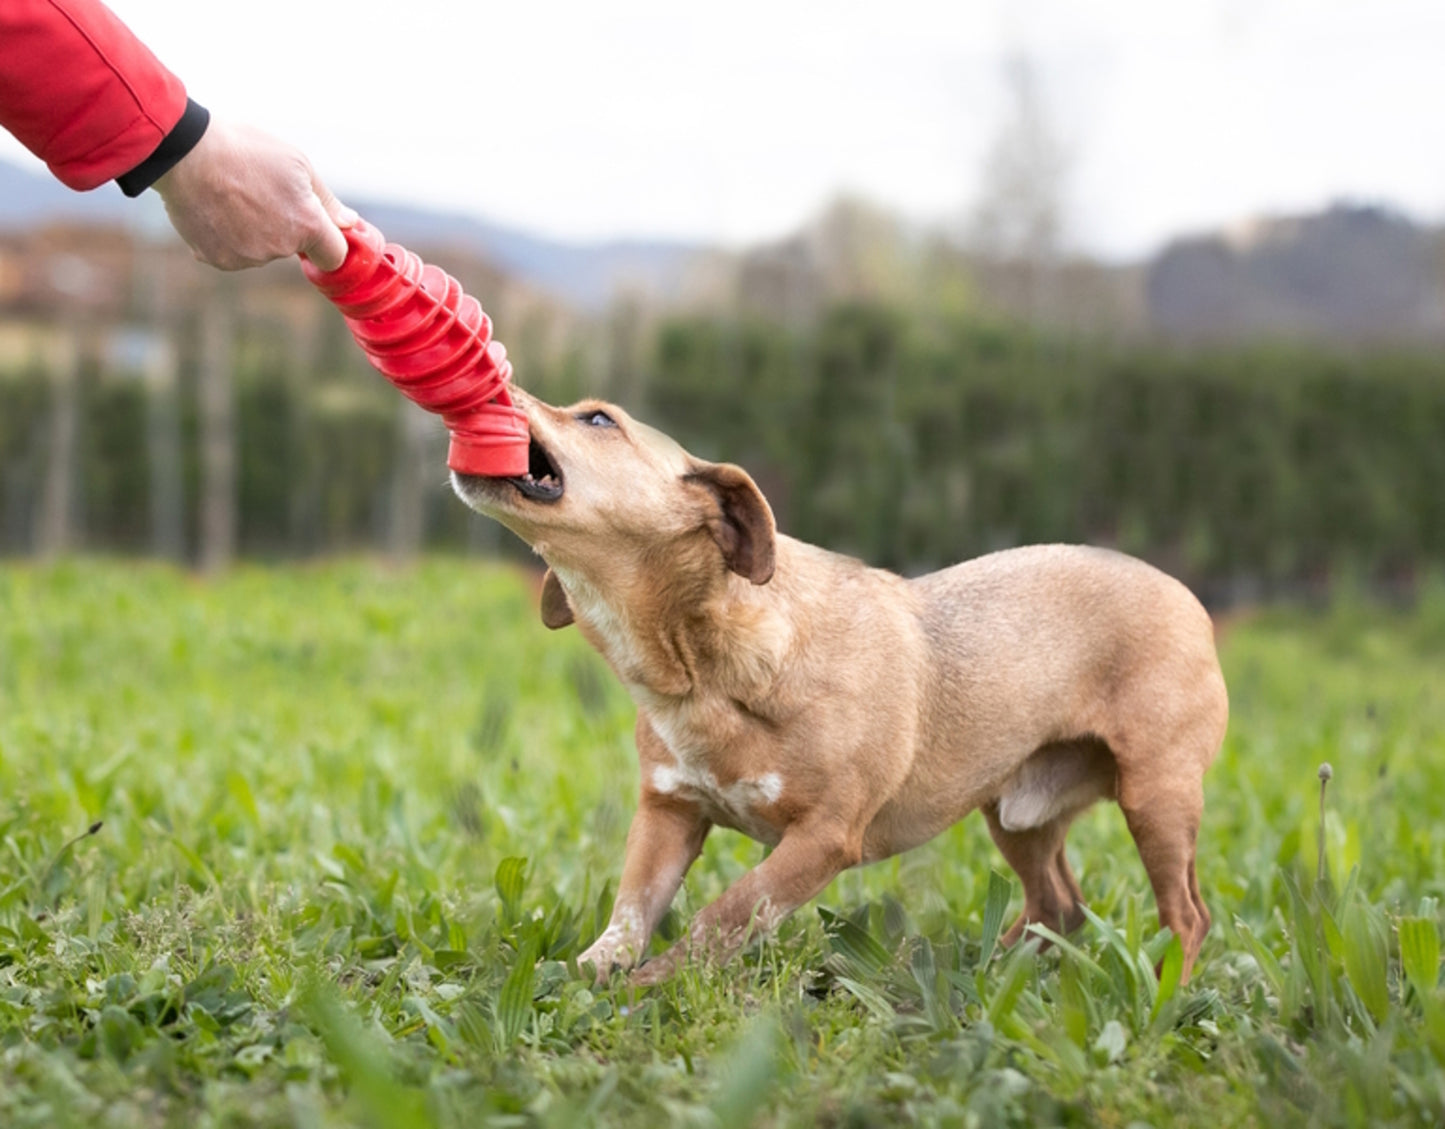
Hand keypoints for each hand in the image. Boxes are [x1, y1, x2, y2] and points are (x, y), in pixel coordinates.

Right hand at [153, 119, 354, 270]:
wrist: (183, 152)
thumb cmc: (245, 150)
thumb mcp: (296, 163)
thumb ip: (326, 200)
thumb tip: (349, 223)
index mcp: (306, 225)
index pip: (334, 256)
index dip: (328, 244)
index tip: (318, 229)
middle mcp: (279, 248)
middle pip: (292, 248)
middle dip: (285, 226)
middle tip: (261, 192)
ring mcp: (247, 257)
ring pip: (261, 250)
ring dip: (254, 231)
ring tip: (233, 195)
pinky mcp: (218, 259)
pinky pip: (232, 253)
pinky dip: (227, 236)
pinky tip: (216, 208)